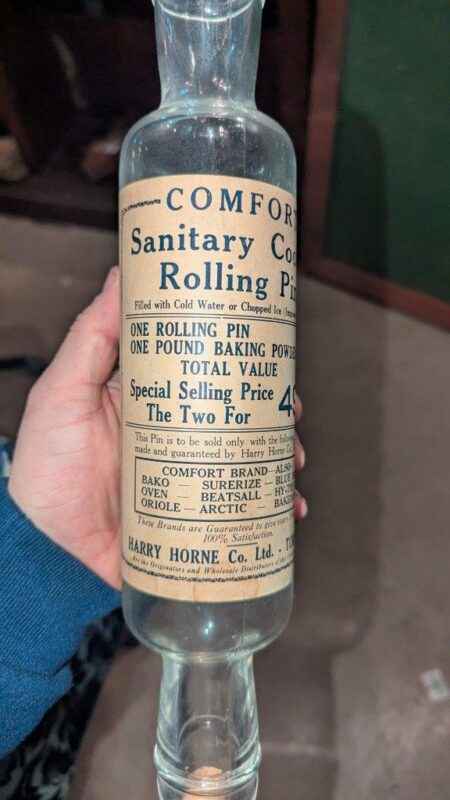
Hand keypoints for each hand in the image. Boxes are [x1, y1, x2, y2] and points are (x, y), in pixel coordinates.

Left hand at [8, 266, 306, 589]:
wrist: (45, 552)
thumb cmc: (46, 470)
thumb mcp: (63, 393)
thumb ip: (91, 338)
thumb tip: (122, 275)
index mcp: (150, 398)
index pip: (205, 367)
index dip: (243, 359)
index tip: (275, 352)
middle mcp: (174, 433)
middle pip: (237, 412)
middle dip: (275, 411)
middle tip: (294, 413)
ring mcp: (186, 475)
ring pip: (247, 457)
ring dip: (280, 456)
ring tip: (293, 461)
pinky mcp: (193, 515)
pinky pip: (240, 508)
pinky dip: (270, 509)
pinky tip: (289, 508)